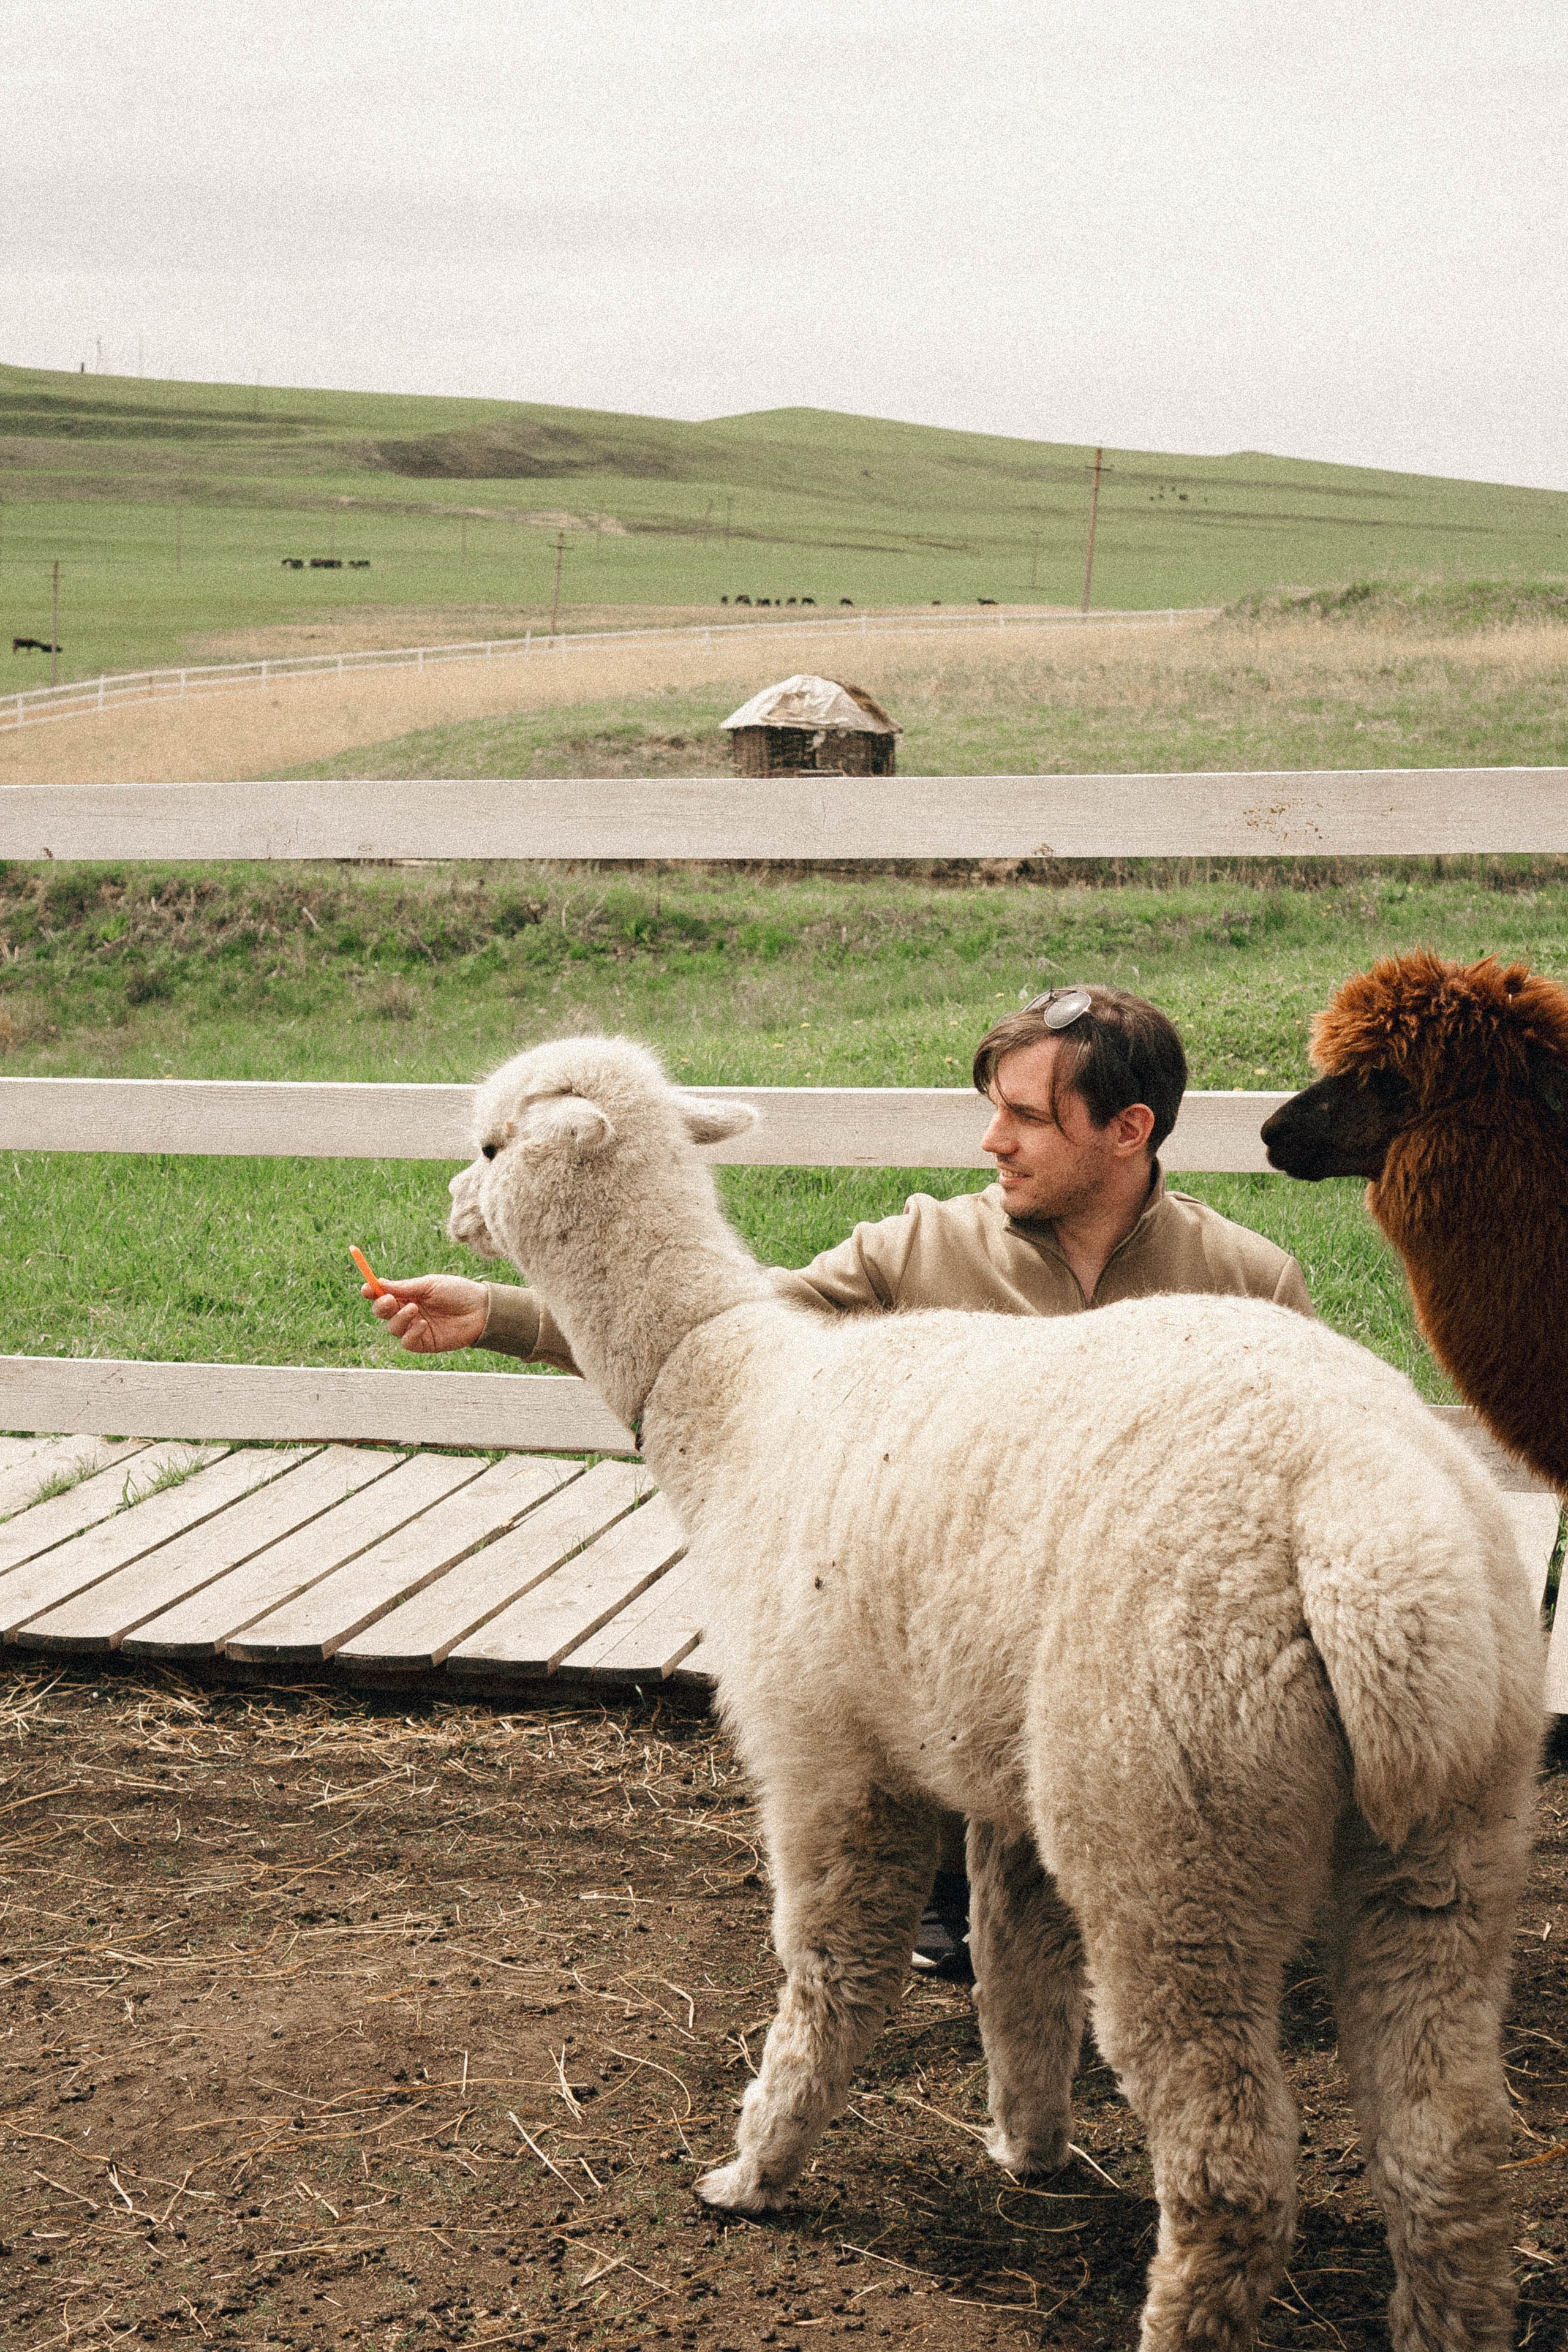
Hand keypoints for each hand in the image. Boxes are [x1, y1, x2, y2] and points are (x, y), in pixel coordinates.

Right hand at [365, 1273, 489, 1354]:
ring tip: (415, 1309)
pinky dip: (411, 1333)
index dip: (372, 1292)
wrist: (481, 1309)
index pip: (383, 1295)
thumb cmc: (458, 1292)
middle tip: (390, 1300)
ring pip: (392, 1328)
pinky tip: (424, 1324)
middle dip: (381, 1306)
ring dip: (400, 1318)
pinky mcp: (424, 1343)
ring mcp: (414, 1328)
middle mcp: (408, 1311)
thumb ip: (404, 1287)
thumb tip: (378, 1283)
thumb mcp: (430, 1285)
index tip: (367, 1288)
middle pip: (382, 1312)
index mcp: (408, 1294)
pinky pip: (407, 1342)